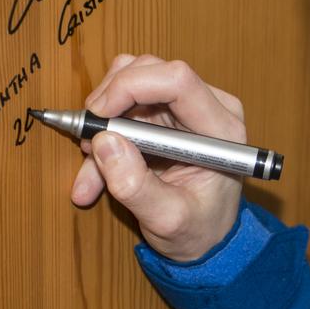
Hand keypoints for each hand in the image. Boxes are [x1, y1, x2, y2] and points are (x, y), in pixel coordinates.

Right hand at [71, 55, 246, 261]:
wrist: (204, 238)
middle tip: (87, 144)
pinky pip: (123, 103)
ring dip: (101, 119)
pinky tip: (93, 170)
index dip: (130, 87)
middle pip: (148, 71)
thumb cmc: (198, 230)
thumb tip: (104, 143)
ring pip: (130, 80)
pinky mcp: (166, 113)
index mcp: (222, 130)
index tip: (98, 117)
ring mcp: (186, 107)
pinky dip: (102, 133)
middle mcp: (208, 107)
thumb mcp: (167, 220)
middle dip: (108, 103)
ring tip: (91, 163)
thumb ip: (136, 187)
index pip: (177, 80)